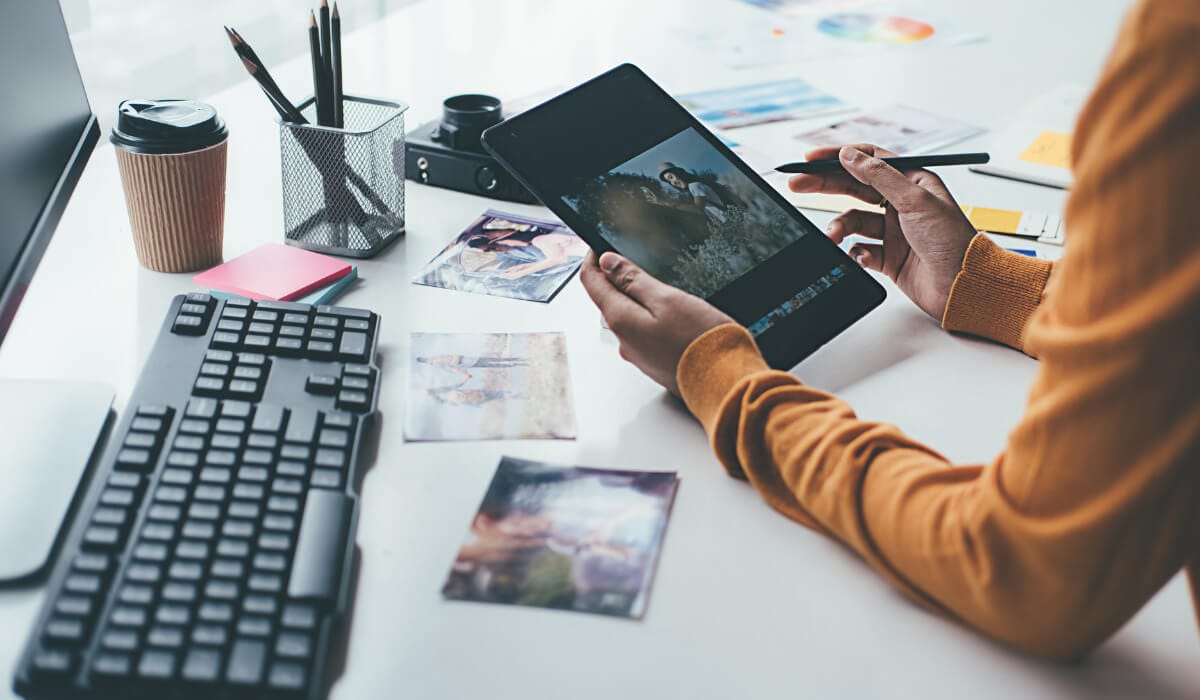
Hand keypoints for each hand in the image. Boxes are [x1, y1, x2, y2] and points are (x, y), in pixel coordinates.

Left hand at [580, 252, 733, 395]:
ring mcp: (639, 355)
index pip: (591, 283)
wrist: (725, 382)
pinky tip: (673, 316)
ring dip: (636, 301)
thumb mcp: (667, 299)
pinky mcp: (655, 363)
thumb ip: (633, 280)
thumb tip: (606, 263)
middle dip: (615, 280)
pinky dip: (652, 319)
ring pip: (629, 318)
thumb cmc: (700, 340)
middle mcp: (624, 340)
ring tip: (659, 287)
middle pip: (609, 301)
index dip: (593, 260)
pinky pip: (645, 334)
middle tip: (631, 261)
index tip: (599, 247)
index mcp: (621, 320)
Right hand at [788, 144, 976, 319]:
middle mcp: (901, 203)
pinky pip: (859, 250)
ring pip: (853, 221)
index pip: (869, 160)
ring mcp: (893, 231)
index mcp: (912, 182)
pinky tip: (859, 257)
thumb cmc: (952, 241)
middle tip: (797, 185)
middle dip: (825, 186)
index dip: (839, 157)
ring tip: (833, 236)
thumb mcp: (915, 200)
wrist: (963, 286)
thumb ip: (879, 176)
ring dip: (840, 228)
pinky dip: (854, 253)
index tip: (812, 159)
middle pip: (854, 187)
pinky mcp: (887, 257)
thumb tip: (849, 155)